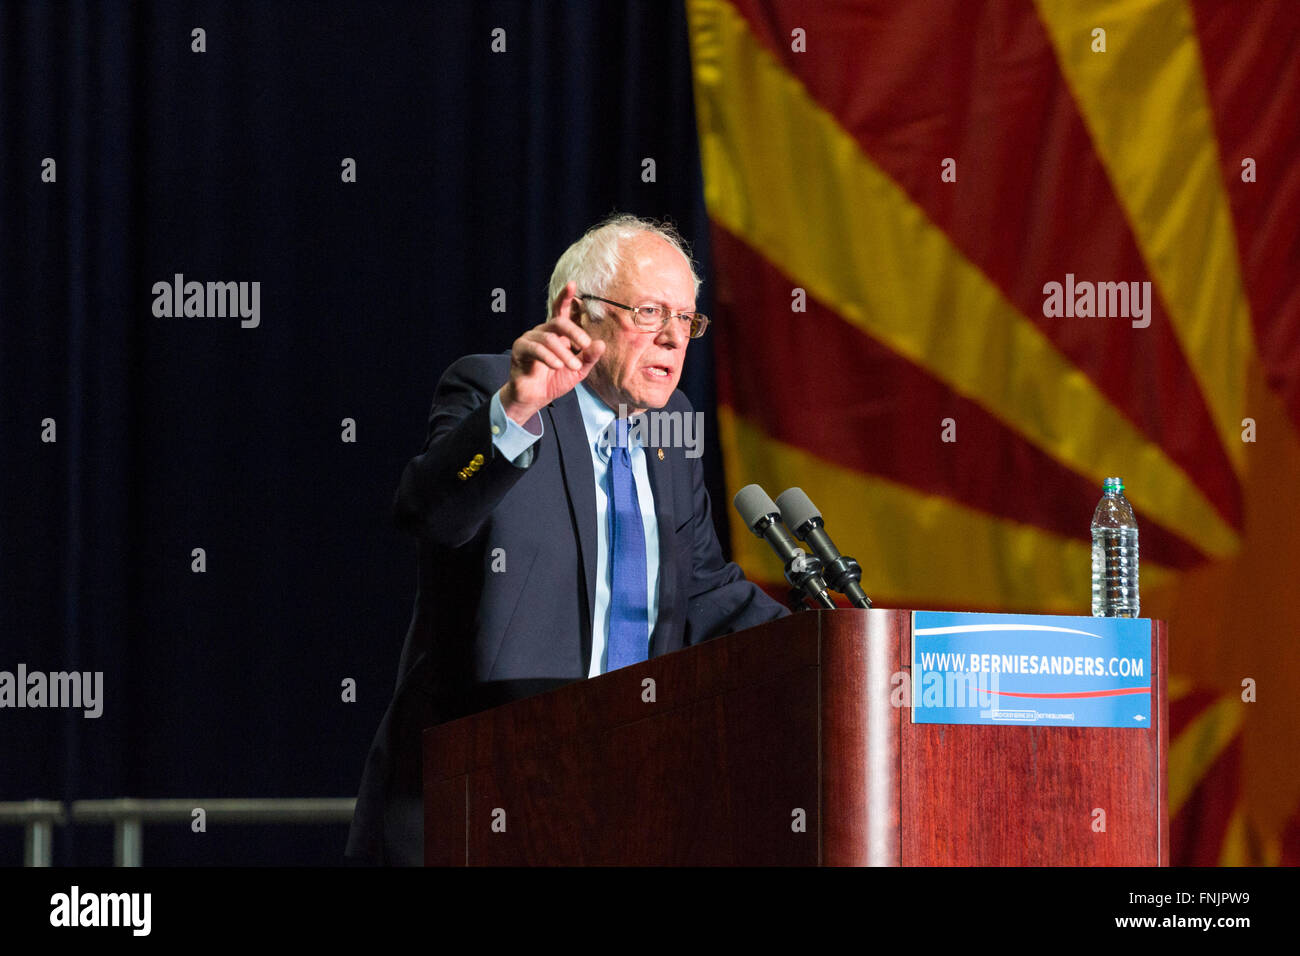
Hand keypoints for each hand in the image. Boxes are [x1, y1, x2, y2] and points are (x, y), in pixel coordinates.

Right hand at [498, 282, 604, 423]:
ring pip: (550, 338)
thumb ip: (589, 358)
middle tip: (585, 346)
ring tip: (572, 366)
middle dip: (575, 332)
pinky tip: (556, 365)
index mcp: (557, 333)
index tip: (572, 285)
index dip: (566, 297)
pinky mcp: (520, 349)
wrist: (535, 397)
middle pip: (559, 322)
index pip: (561, 311)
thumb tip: (601, 344)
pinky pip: (535, 348)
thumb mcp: (578, 371)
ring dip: (564, 353)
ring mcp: (530, 338)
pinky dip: (548, 356)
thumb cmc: (555, 380)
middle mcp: (543, 331)